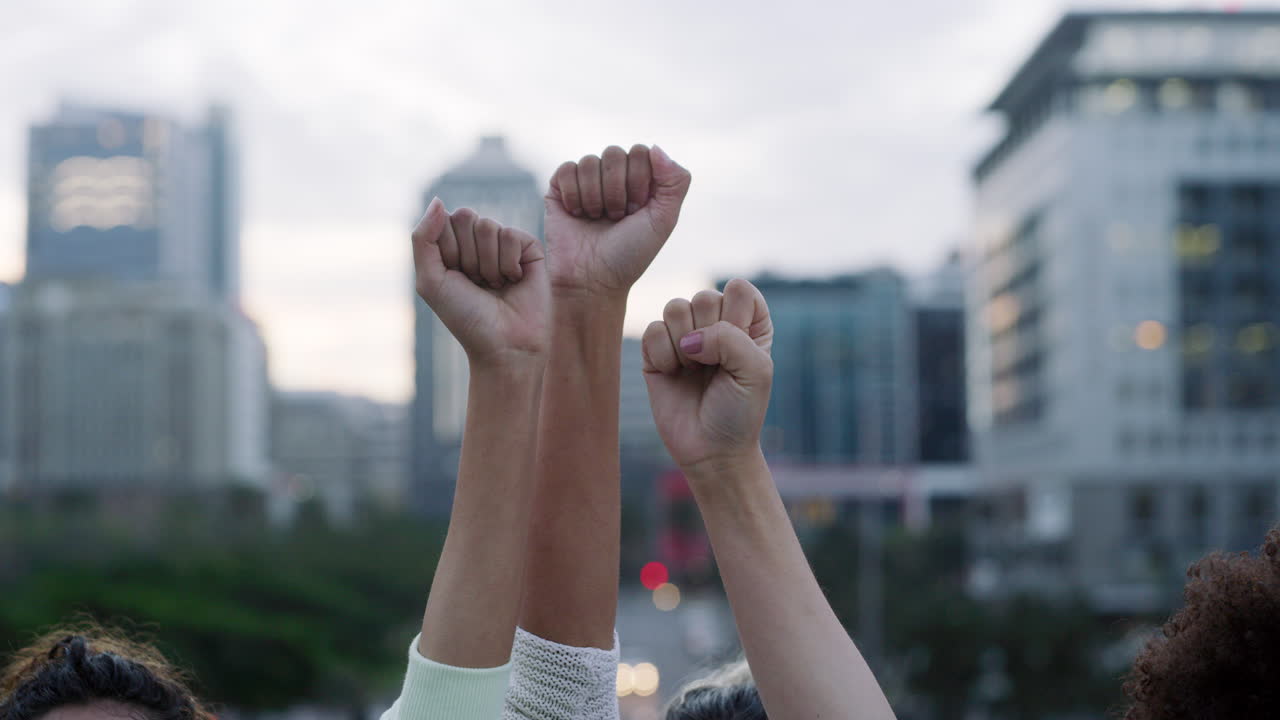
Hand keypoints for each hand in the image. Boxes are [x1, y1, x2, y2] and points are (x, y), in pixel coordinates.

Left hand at [412, 197, 549, 366]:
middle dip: (467, 256)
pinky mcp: (529, 247)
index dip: (448, 252)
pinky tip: (514, 281)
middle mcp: (478, 241)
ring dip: (488, 264)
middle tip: (477, 283)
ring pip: (489, 226)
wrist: (504, 345)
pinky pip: (511, 235)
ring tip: (496, 286)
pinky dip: (508, 264)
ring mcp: (505, 243)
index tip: (456, 279)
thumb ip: (423, 238)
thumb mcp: (430, 280)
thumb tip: (438, 200)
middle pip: (466, 217)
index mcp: (453, 246)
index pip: (444, 221)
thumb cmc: (466, 318)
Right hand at [545, 144, 690, 297]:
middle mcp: (612, 177)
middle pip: (615, 153)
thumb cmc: (630, 254)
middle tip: (616, 218)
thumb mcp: (664, 220)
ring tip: (597, 219)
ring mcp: (585, 182)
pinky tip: (577, 215)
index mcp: (639, 180)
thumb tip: (655, 147)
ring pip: (590, 162)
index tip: (637, 211)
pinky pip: (566, 169)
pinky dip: (574, 195)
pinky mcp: (559, 189)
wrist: (592, 280)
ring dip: (595, 197)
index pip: (641, 152)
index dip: (639, 182)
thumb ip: (676, 181)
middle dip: (617, 191)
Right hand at [641, 279, 773, 470]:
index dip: (736, 317)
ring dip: (684, 345)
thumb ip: (729, 337)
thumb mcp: (756, 371)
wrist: (710, 451)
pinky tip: (673, 375)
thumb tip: (688, 338)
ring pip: (674, 307)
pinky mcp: (655, 351)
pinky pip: (651, 330)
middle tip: (714, 367)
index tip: (741, 351)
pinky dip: (662, 356)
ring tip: (693, 370)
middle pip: (704, 295)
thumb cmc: (740, 411)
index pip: (739, 288)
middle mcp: (716, 323)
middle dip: (709, 334)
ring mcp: (685, 335)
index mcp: (748, 323)